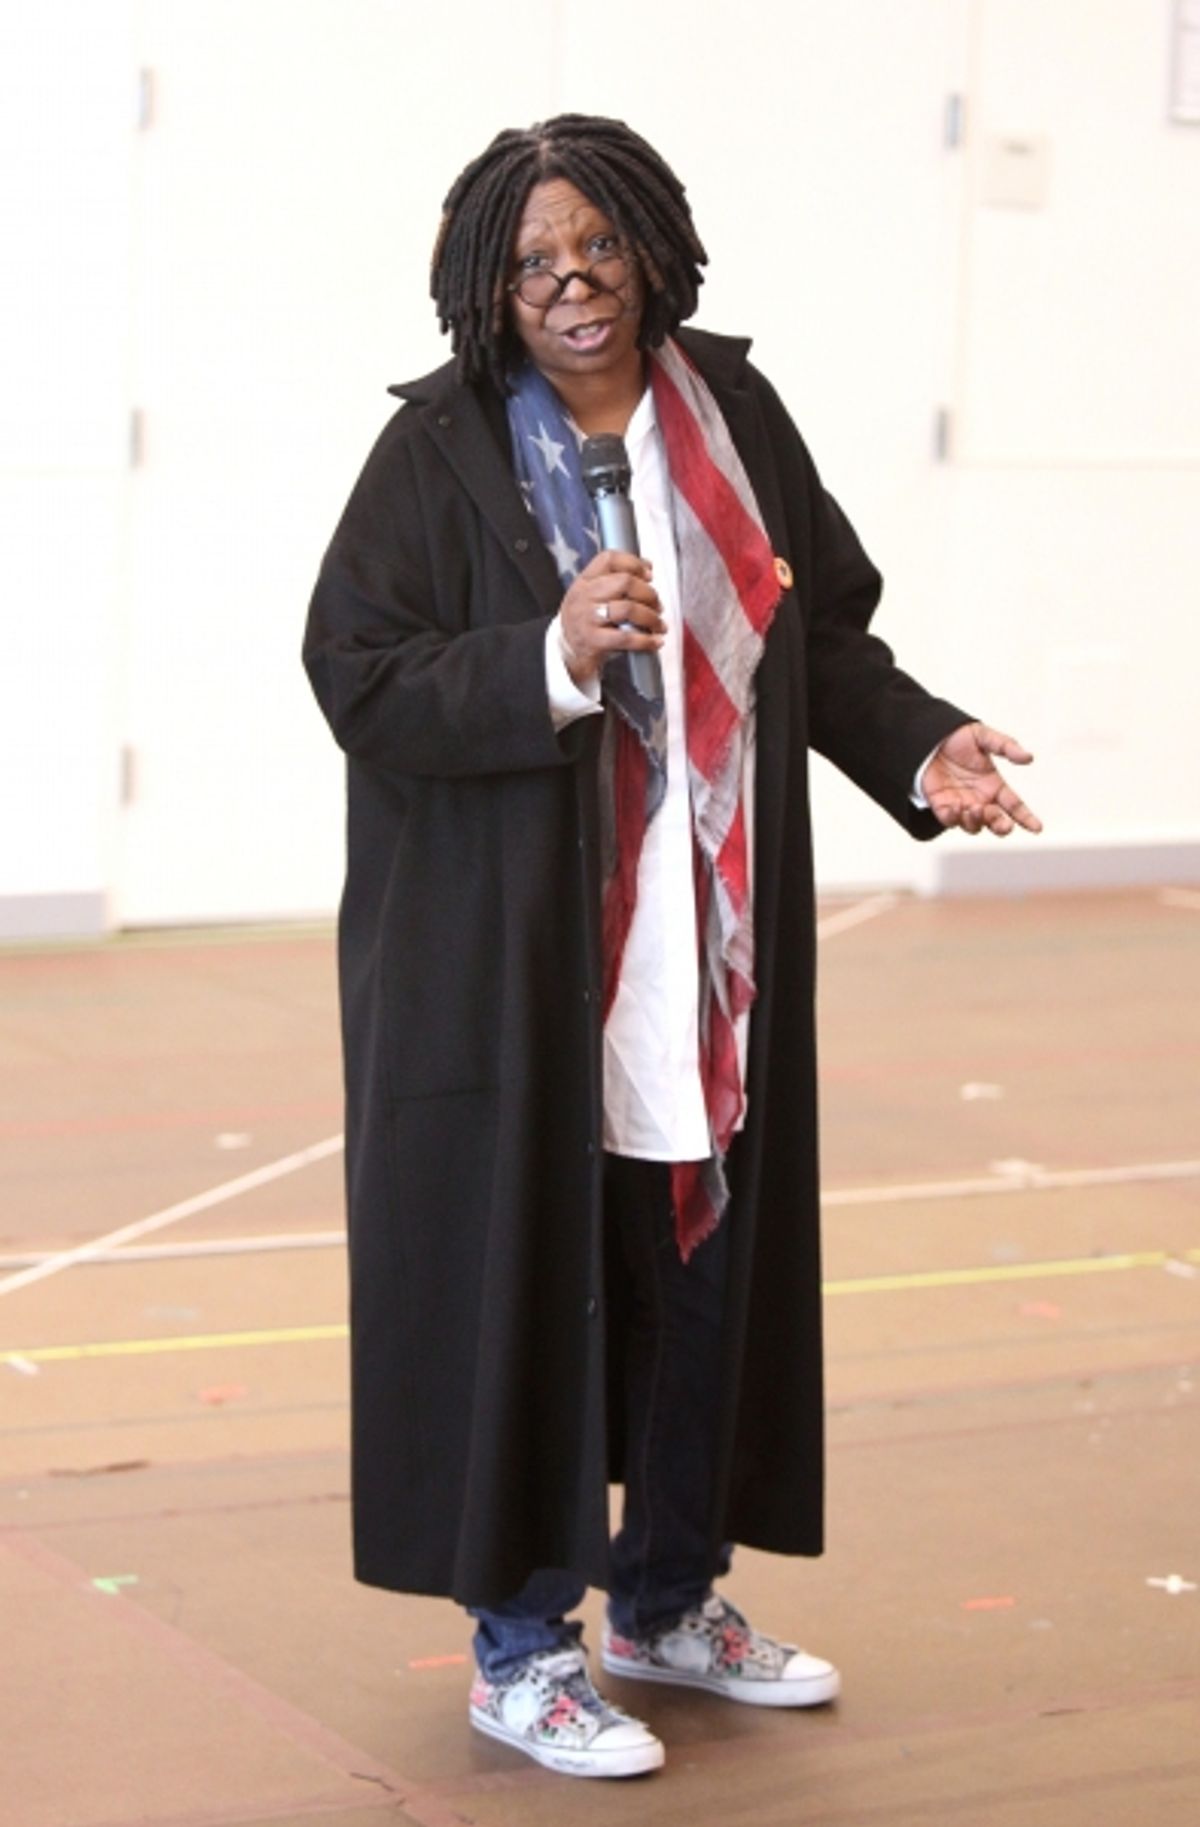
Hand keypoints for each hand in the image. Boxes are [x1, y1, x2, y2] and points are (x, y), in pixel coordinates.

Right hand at [557, 551, 664, 684]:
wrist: (566, 651)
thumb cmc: (586, 620)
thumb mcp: (591, 594)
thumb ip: (614, 580)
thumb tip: (647, 568)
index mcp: (584, 580)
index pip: (609, 559)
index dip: (634, 563)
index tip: (649, 575)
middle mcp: (584, 596)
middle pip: (625, 582)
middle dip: (649, 594)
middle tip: (657, 605)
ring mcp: (588, 618)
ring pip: (628, 608)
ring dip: (651, 617)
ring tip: (658, 624)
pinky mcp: (594, 640)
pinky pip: (626, 637)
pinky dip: (646, 640)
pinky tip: (655, 642)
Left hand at [921, 722, 1042, 836]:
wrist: (926, 737)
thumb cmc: (956, 737)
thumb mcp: (984, 737)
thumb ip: (1006, 746)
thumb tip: (1028, 757)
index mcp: (994, 785)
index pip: (1014, 806)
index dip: (1026, 817)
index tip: (1037, 828)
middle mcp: (980, 798)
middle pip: (995, 822)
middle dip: (1001, 826)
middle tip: (1004, 824)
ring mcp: (961, 804)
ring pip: (974, 826)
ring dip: (978, 821)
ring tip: (976, 808)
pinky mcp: (942, 807)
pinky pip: (950, 820)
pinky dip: (954, 818)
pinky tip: (957, 807)